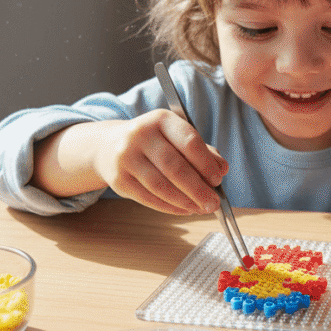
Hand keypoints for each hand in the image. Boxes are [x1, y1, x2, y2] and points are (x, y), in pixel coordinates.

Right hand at [93, 110, 227, 214]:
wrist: (109, 146)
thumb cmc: (154, 143)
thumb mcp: (177, 138)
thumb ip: (203, 151)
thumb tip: (222, 169)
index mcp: (161, 120)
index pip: (189, 142)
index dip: (206, 163)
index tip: (218, 179)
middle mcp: (140, 135)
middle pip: (174, 167)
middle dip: (197, 189)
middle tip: (213, 204)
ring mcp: (126, 157)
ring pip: (160, 186)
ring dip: (184, 201)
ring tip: (200, 209)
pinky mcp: (118, 179)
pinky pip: (148, 198)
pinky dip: (169, 207)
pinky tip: (183, 210)